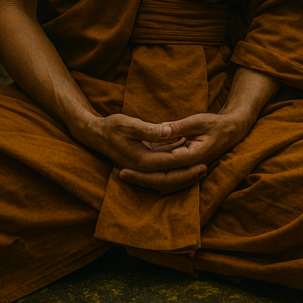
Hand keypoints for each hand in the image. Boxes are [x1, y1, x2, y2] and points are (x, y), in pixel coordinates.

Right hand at [83, 112, 206, 193]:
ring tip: (201, 168)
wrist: (96, 134)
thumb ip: (150, 129)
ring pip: (166, 177)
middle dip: (188, 175)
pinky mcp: (143, 163)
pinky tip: (186, 159)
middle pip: (170, 178)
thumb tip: (169, 131)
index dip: (187, 166)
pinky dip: (174, 168)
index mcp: (142, 160)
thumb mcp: (130, 124)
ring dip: (183, 174)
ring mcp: (142, 167)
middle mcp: (143, 167)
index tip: (203, 162)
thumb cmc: (112, 126)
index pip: (170, 167)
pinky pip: (162, 170)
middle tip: (206, 169)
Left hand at [117, 112, 244, 192]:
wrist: (232, 130)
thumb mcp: (197, 121)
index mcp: (193, 156)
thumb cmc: (216, 123)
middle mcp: (190, 167)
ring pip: (165, 180)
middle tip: (120, 173)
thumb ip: (179, 127)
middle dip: (141, 178)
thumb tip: (161, 130)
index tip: (127, 165)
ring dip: (146, 178)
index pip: (166, 167)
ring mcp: (188, 168)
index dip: (146, 169)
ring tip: (124, 173)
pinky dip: (154, 174)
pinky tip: (139, 170)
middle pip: (163, 179)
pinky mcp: (185, 165)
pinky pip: (168, 174)